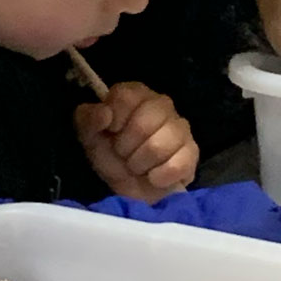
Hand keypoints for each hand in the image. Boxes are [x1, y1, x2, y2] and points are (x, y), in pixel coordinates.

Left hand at [74, 83, 197, 203]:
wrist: (130, 187)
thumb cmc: (110, 155)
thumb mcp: (89, 136)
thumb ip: (88, 119)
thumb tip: (104, 114)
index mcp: (136, 94)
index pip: (125, 97)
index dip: (114, 119)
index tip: (111, 132)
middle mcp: (162, 104)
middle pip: (142, 125)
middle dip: (125, 148)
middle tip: (124, 153)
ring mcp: (181, 127)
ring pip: (157, 147)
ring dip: (140, 164)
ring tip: (137, 165)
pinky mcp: (192, 152)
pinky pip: (175, 165)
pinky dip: (158, 177)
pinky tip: (154, 176)